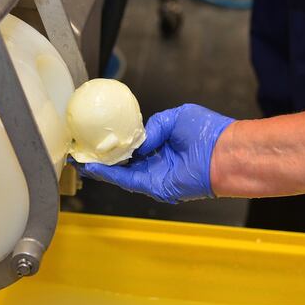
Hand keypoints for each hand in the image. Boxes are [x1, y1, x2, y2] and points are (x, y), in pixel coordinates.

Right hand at [74, 104, 234, 203]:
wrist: (224, 152)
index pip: (135, 147)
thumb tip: (139, 141)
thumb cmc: (208, 132)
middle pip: (124, 163)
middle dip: (103, 158)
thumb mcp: (174, 117)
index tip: (99, 137)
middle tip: (82, 150)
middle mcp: (158, 163)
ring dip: (101, 168)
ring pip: (122, 173)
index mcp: (164, 146)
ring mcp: (155, 176)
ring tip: (80, 159)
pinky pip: (128, 180)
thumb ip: (153, 127)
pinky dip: (110, 175)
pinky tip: (93, 167)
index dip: (117, 143)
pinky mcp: (155, 186)